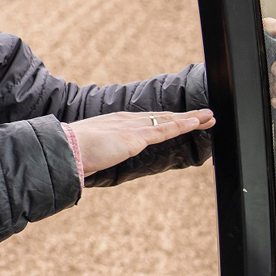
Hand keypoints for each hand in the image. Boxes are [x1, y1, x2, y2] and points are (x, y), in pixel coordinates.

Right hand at [67, 108, 214, 176]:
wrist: (66, 150)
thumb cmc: (73, 153)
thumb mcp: (91, 152)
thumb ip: (100, 154)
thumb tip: (95, 162)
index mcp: (116, 123)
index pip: (148, 119)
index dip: (166, 119)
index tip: (180, 118)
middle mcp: (127, 120)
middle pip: (162, 116)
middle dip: (185, 115)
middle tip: (205, 114)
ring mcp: (132, 127)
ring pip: (168, 120)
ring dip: (191, 118)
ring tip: (210, 117)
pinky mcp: (136, 137)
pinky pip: (165, 130)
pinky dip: (182, 125)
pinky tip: (196, 123)